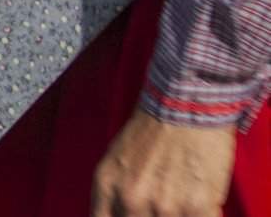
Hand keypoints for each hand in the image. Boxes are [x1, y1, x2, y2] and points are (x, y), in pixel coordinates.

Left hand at [92, 111, 238, 216]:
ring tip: (181, 194)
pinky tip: (200, 199)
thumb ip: (115, 193)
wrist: (185, 103)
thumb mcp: (116, 159)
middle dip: (151, 214)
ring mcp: (164, 206)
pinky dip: (202, 214)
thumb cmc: (153, 127)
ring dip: (178, 213)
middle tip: (162, 199)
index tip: (130, 213)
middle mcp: (131, 199)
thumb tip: (122, 212)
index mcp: (106, 185)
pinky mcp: (197, 208)